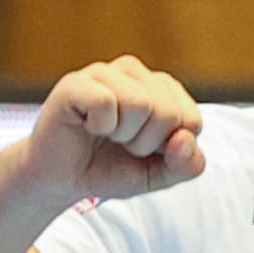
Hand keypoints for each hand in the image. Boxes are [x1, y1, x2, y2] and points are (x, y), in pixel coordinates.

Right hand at [21, 56, 205, 202]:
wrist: (61, 180)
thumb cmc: (110, 169)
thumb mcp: (158, 175)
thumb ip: (186, 165)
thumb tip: (185, 139)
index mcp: (162, 88)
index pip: (192, 120)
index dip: (169, 149)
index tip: (145, 150)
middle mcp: (135, 72)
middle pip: (169, 112)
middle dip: (146, 144)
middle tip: (120, 144)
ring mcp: (104, 73)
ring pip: (141, 104)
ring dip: (123, 135)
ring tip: (105, 134)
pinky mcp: (76, 82)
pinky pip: (106, 102)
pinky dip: (100, 126)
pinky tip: (87, 125)